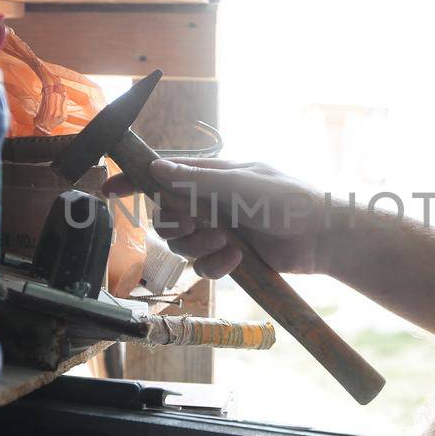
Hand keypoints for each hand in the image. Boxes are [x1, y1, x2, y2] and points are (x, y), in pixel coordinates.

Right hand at [103, 158, 328, 278]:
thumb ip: (199, 181)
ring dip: (199, 247)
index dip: (136, 181)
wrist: (325, 237)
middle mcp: (211, 202)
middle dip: (176, 226)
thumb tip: (156, 169)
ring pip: (182, 245)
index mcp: (213, 176)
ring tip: (228, 244)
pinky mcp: (231, 257)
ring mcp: (220, 230)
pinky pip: (203, 266)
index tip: (109, 189)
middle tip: (199, 226)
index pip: (165, 175)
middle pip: (166, 217)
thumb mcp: (244, 185)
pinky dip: (215, 265)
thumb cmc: (290, 200)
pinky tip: (237, 260)